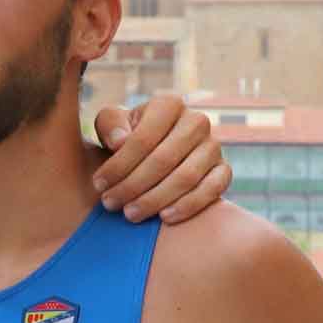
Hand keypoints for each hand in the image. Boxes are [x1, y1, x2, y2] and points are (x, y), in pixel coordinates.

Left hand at [91, 94, 230, 224]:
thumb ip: (110, 125)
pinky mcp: (224, 169)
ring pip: (186, 177)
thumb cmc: (128, 135)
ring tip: (130, 214)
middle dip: (133, 185)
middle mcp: (196, 121)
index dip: (118, 164)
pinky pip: (212, 190)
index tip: (98, 184)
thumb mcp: (112, 124)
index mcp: (168, 104)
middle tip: (110, 204)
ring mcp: (213, 145)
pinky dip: (189, 205)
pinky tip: (165, 217)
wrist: (154, 149)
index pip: (142, 138)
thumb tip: (119, 141)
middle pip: (163, 160)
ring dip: (155, 199)